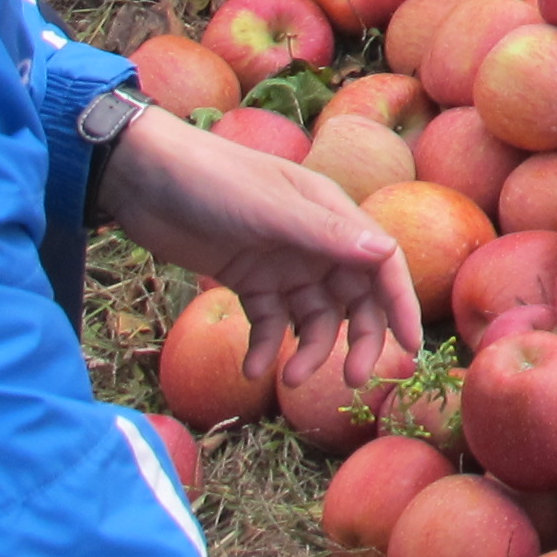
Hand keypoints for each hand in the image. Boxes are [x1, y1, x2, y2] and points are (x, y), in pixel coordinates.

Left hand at [100, 109, 423, 391]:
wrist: (145, 177)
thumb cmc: (214, 181)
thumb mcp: (270, 210)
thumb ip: (326, 235)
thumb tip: (387, 254)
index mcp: (332, 214)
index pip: (381, 264)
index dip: (400, 305)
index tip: (411, 348)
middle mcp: (315, 241)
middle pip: (353, 297)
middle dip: (357, 338)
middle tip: (350, 379)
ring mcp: (282, 262)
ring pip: (312, 316)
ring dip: (307, 349)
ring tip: (286, 379)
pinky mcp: (247, 279)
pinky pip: (269, 321)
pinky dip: (266, 347)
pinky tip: (252, 368)